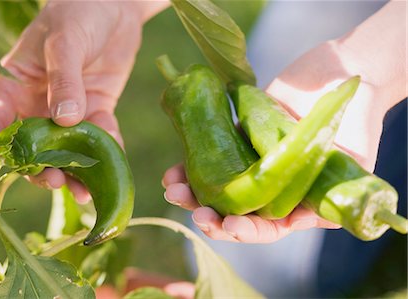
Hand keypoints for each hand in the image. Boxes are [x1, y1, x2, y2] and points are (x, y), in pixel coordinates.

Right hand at [0, 1, 167, 201]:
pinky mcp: (97, 108)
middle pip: (34, 142)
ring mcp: (70, 108)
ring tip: (82, 191)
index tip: (4, 152)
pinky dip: (106, 149)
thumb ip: (63, 79)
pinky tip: (112, 161)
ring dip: (74, 169)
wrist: (117, 8)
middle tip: (53, 180)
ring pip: (67, 146)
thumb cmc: (80, 14)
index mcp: (18, 81)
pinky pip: (100, 135)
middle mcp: (40, 100)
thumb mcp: (66, 41)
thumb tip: (64, 121)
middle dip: (42, 165)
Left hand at [162, 23, 404, 241]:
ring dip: (192, 195)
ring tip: (173, 188)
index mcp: (298, 202)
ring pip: (216, 190)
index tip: (230, 224)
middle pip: (236, 214)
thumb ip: (339, 188)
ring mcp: (251, 165)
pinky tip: (173, 171)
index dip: (248, 231)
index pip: (269, 228)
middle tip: (195, 212)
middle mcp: (271, 188)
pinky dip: (189, 167)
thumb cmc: (354, 114)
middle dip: (212, 217)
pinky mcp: (236, 143)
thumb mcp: (355, 157)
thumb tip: (318, 219)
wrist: (337, 71)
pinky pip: (209, 159)